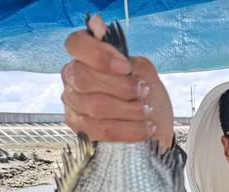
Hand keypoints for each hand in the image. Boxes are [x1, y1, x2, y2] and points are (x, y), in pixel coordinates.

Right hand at [61, 15, 173, 148]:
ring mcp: (73, 104)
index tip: (125, 67)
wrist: (155, 129)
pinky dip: (128, 129)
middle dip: (121, 87)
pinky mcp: (80, 129)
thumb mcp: (143, 73)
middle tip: (144, 93)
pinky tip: (145, 127)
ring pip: (95, 106)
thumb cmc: (148, 99)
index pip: (76, 44)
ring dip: (128, 110)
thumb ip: (123, 55)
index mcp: (86, 57)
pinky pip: (101, 130)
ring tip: (147, 112)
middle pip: (84, 78)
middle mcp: (73, 78)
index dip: (98, 54)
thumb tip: (96, 24)